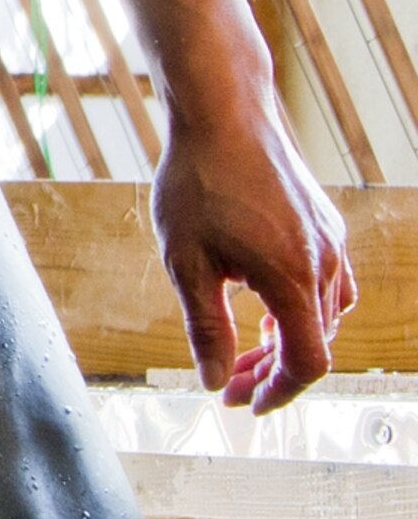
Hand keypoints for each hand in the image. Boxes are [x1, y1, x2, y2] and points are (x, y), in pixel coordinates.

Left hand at [147, 83, 355, 411]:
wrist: (224, 115)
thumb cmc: (199, 183)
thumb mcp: (187, 262)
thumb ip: (206, 327)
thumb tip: (213, 381)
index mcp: (295, 280)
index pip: (308, 363)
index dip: (278, 392)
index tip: (246, 404)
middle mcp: (326, 265)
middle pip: (314, 342)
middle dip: (270, 371)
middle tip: (226, 382)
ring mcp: (331, 242)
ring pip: (323, 315)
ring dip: (286, 341)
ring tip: (240, 350)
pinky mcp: (325, 225)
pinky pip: (328, 284)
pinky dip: (301, 308)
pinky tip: (267, 308)